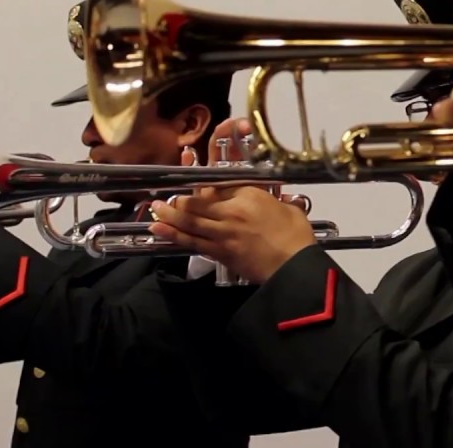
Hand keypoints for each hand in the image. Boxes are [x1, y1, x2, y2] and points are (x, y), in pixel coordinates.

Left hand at [146, 186, 315, 283]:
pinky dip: (174, 236)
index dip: (203, 185)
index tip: (196, 185)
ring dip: (169, 216)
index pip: (219, 186)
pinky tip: (160, 231)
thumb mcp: (290, 208)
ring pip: (189, 222)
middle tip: (165, 199)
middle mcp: (230, 211)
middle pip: (197, 203)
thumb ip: (278, 201)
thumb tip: (280, 200)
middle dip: (179, 201)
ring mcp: (222, 233)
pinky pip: (192, 242)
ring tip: (156, 211)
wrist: (293, 266)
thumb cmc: (296, 236)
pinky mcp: (219, 253)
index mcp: (248, 195)